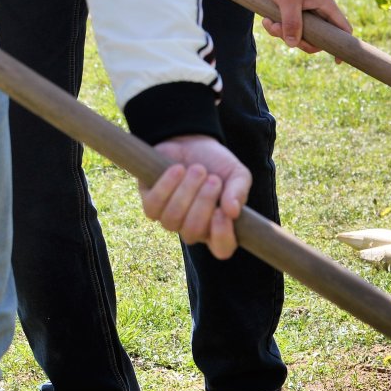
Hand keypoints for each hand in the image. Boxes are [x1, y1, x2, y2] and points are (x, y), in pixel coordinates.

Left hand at [141, 136, 251, 258]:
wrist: (192, 140)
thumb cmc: (217, 163)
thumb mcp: (237, 174)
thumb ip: (239, 191)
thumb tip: (233, 212)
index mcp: (218, 227)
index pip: (221, 249)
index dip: (221, 236)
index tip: (221, 212)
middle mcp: (193, 228)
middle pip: (193, 233)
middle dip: (203, 203)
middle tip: (213, 179)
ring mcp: (170, 219)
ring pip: (172, 220)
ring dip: (186, 192)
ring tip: (197, 169)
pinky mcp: (151, 204)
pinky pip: (154, 206)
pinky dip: (166, 186)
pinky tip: (177, 169)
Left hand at [257, 0, 352, 54]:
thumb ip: (292, 21)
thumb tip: (293, 44)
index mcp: (325, 6)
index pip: (342, 29)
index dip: (342, 45)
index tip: (337, 60)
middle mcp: (318, 13)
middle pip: (317, 40)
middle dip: (299, 41)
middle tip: (281, 32)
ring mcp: (305, 16)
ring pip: (299, 37)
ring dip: (283, 35)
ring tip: (269, 23)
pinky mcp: (291, 16)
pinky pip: (287, 32)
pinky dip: (276, 30)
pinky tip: (266, 20)